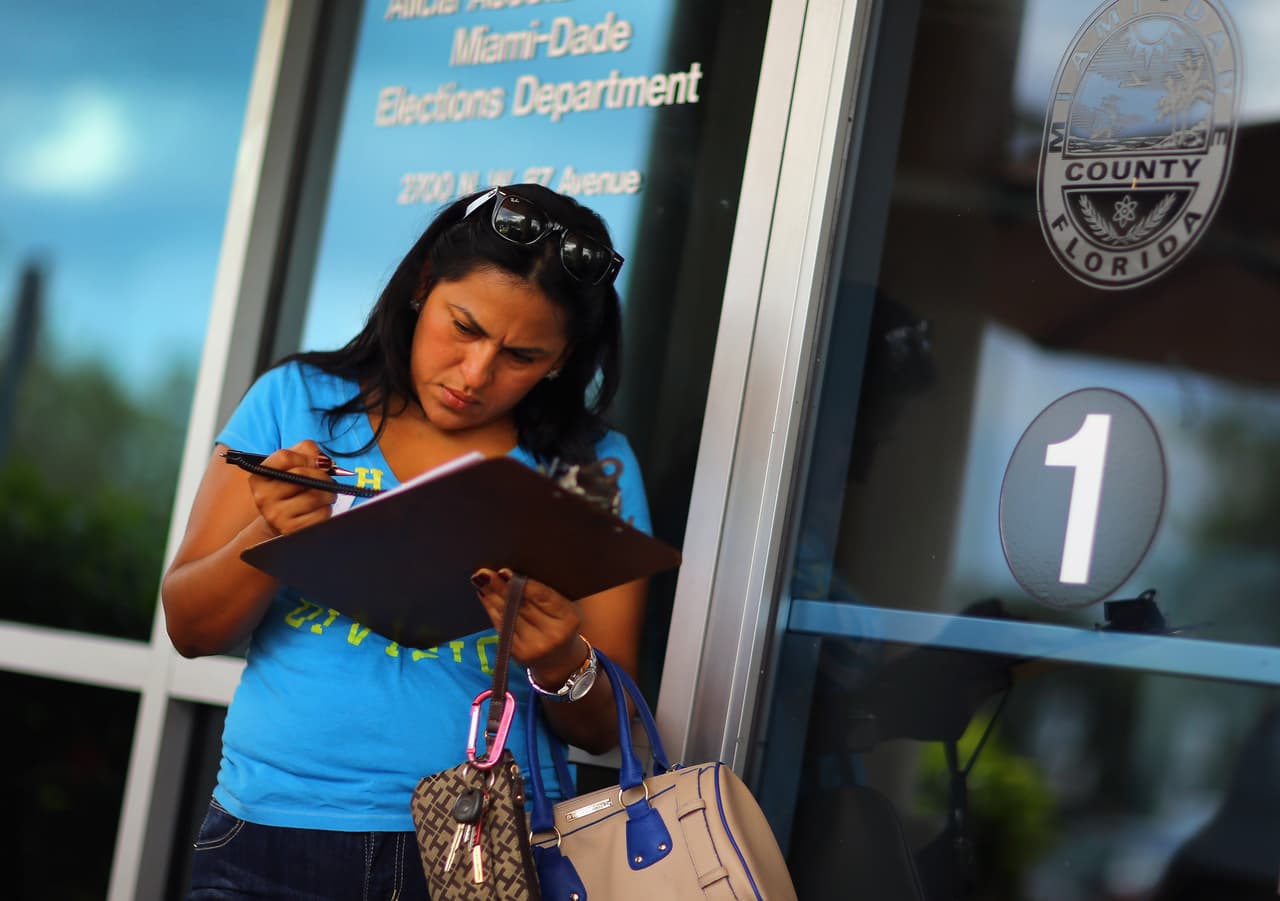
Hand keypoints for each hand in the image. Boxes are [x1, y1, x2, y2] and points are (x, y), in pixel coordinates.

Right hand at [248, 439, 336, 535]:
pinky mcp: (291, 530)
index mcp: (260, 476)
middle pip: (302, 476)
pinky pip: (321, 514)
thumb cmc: (290, 488)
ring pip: (315, 496)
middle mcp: (263, 496)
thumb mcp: (292, 465)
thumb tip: (323, 461)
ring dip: (329, 493)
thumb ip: (307, 451)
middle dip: (323, 476)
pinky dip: (327, 509)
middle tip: (328, 480)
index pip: (285, 457)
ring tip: (327, 494)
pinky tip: (321, 508)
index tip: (318, 463)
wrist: (280, 522)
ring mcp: (276, 515)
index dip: (308, 457)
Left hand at [472, 568, 586, 686]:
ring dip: (492, 596)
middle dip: (501, 587)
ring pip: (508, 616)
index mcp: (568, 618)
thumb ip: (547, 592)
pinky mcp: (517, 654)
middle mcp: (552, 635)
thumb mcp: (564, 607)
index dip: (523, 584)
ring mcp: (533, 647)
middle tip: (485, 572)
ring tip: (480, 580)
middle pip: (521, 606)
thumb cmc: (562, 624)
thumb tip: (516, 573)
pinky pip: (501, 627)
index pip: (543, 597)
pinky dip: (492, 609)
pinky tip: (485, 596)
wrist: (561, 660)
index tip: (505, 571)